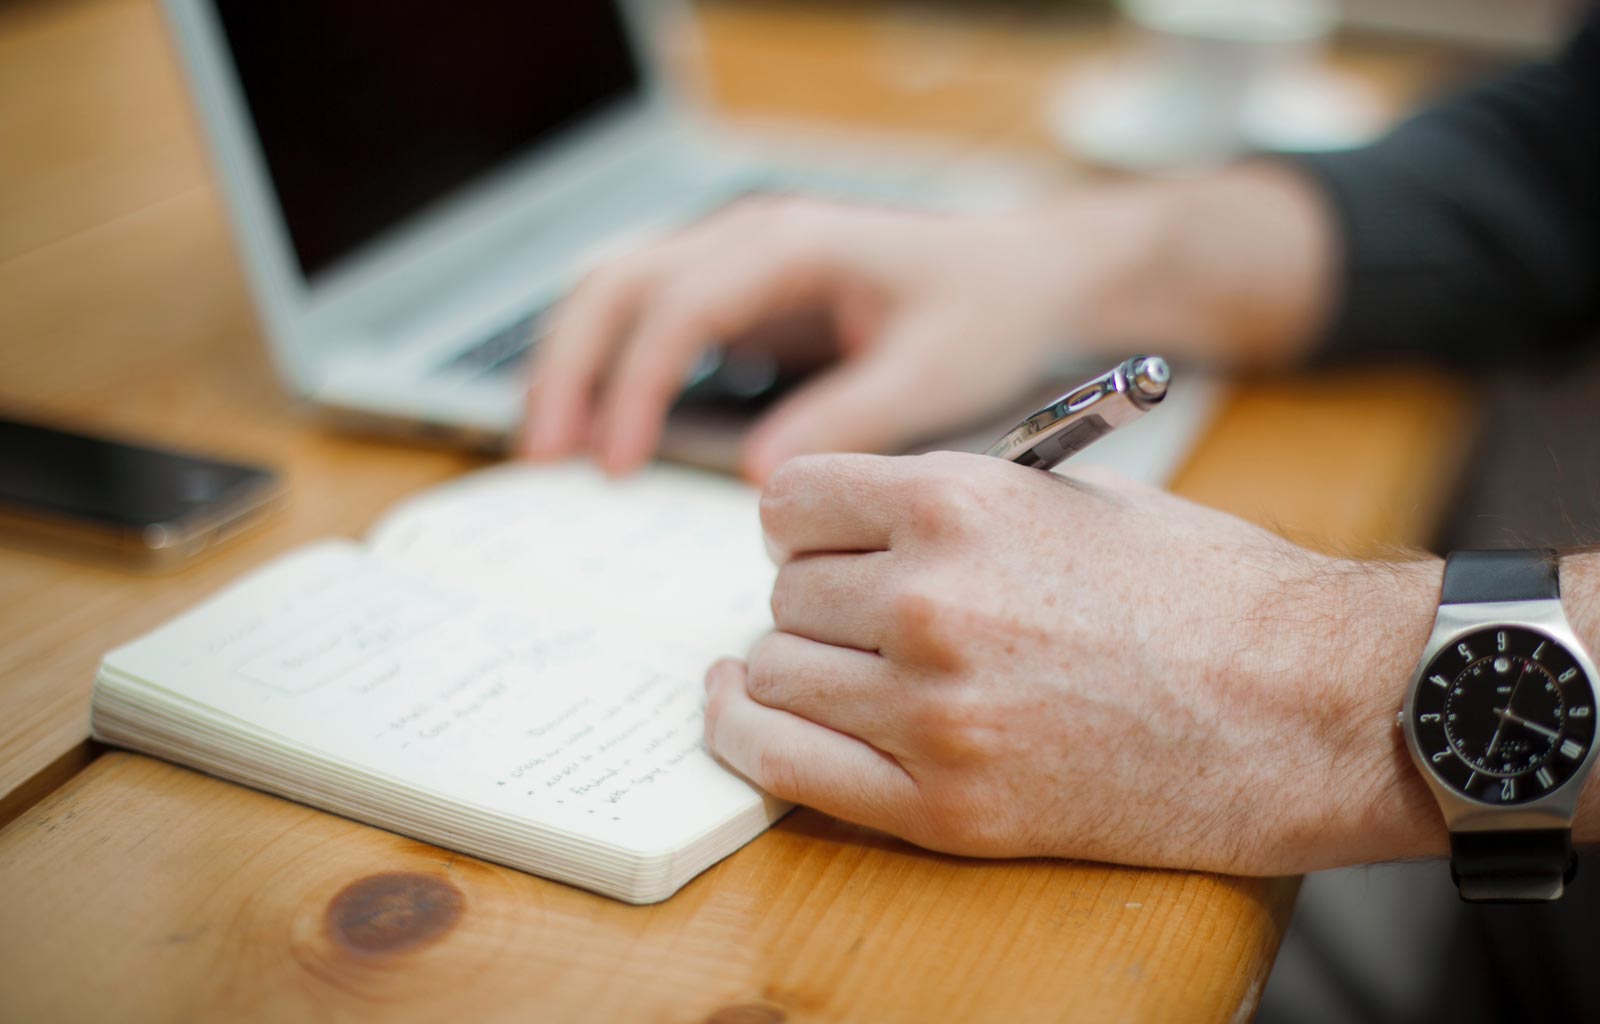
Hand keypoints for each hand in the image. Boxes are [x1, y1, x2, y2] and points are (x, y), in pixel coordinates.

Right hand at [521, 196, 1112, 480]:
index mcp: (792, 246)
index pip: (677, 306)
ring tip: (548, 447)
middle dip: (568, 367)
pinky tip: (598, 425)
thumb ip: (848, 420)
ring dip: (572, 362)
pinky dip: (609, 364)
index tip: (614, 464)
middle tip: (543, 458)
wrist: (1025, 275)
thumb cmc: (987, 314)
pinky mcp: (741, 294)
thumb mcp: (932, 373)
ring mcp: (739, 260)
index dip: (633, 385)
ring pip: (617, 291)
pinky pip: (649, 316)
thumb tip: (759, 478)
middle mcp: (751, 238)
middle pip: (617, 284)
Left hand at [703, 451, 1444, 874]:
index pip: (790, 500)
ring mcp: (933, 711)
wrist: (1310, 707)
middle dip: (816, 597)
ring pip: (776, 673)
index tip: (820, 542)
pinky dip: (750, 735)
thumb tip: (862, 521)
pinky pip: (786, 766)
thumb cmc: (1209, 592)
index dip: (804, 523)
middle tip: (862, 613)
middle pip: (784, 592)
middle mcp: (930, 600)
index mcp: (960, 502)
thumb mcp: (1077, 497)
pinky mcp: (947, 807)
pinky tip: (748, 711)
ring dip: (797, 666)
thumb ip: (956, 502)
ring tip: (843, 666)